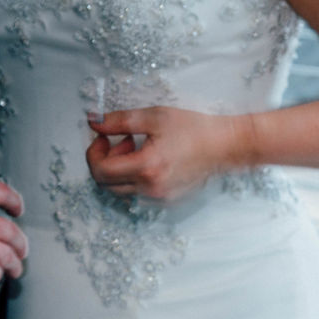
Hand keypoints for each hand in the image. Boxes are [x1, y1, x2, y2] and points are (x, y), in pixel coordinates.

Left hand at [85, 107, 243, 199]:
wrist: (224, 147)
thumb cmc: (193, 128)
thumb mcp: (153, 117)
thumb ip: (118, 120)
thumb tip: (93, 122)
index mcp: (146, 167)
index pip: (100, 171)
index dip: (94, 152)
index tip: (103, 137)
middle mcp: (151, 189)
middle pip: (106, 184)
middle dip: (106, 160)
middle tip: (122, 141)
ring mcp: (159, 198)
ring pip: (121, 190)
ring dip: (121, 170)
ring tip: (139, 149)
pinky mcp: (167, 201)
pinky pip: (138, 193)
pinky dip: (135, 178)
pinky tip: (151, 161)